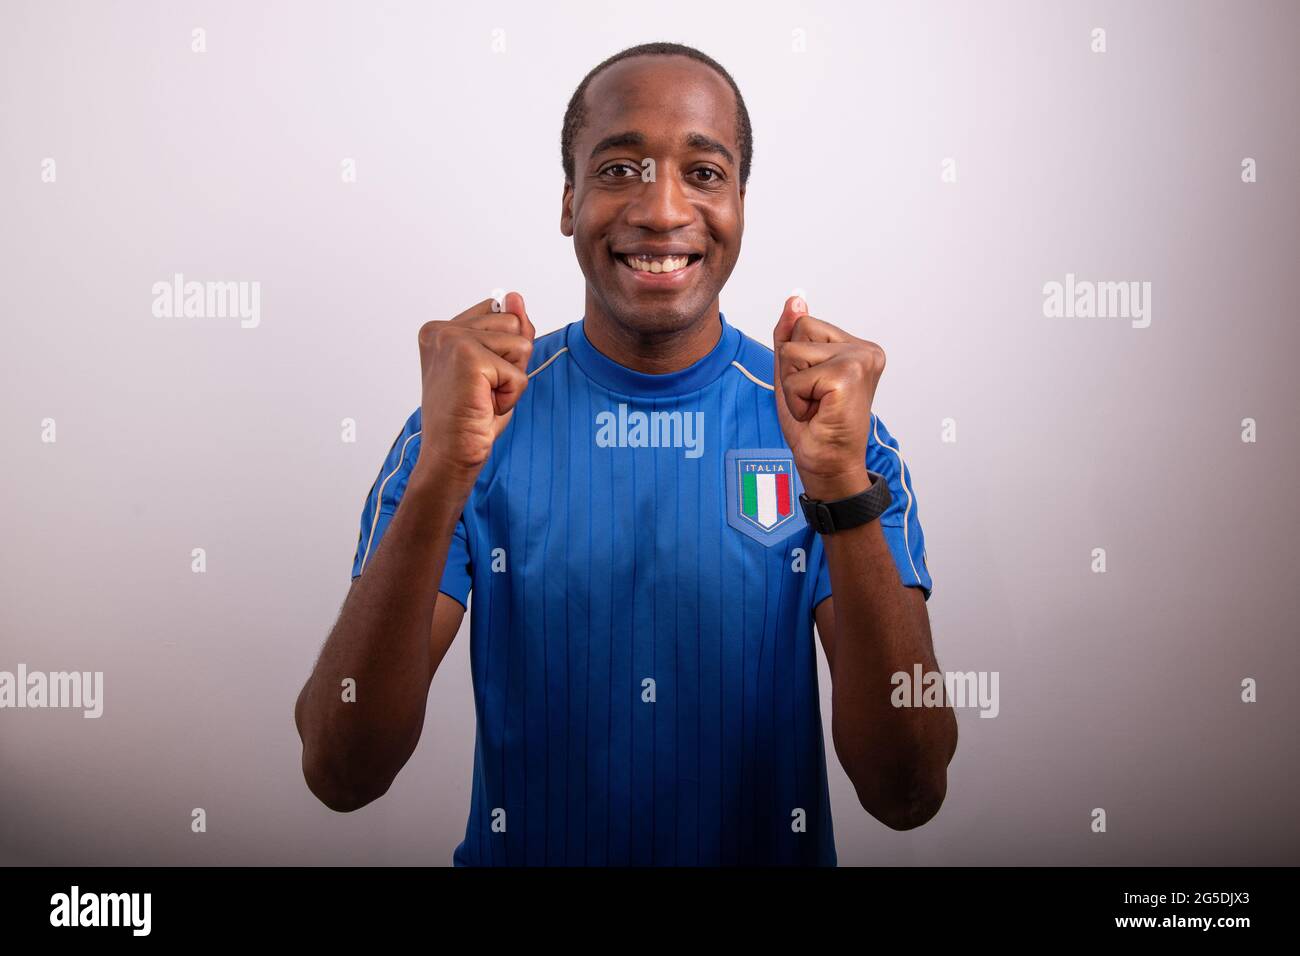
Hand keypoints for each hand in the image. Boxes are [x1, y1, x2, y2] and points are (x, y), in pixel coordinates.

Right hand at [410, 291, 535, 490]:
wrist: (450, 454)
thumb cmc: (471, 416)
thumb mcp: (498, 366)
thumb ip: (510, 330)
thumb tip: (517, 296)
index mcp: (440, 329)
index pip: (498, 313)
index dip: (502, 350)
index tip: (477, 377)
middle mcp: (441, 330)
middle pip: (513, 323)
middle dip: (511, 362)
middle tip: (482, 390)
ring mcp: (452, 341)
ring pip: (521, 343)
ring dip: (511, 379)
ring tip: (483, 397)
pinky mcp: (469, 358)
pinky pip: (519, 372)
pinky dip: (510, 396)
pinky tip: (484, 406)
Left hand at [772, 295, 882, 499]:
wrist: (828, 464)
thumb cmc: (814, 425)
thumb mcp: (793, 372)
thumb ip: (792, 334)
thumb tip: (795, 299)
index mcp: (857, 346)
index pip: (803, 323)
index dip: (795, 361)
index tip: (816, 390)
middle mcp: (865, 349)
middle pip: (798, 329)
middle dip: (792, 369)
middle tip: (814, 399)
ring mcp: (860, 359)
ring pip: (793, 351)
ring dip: (793, 386)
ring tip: (816, 406)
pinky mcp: (849, 374)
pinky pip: (796, 374)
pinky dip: (796, 398)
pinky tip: (818, 413)